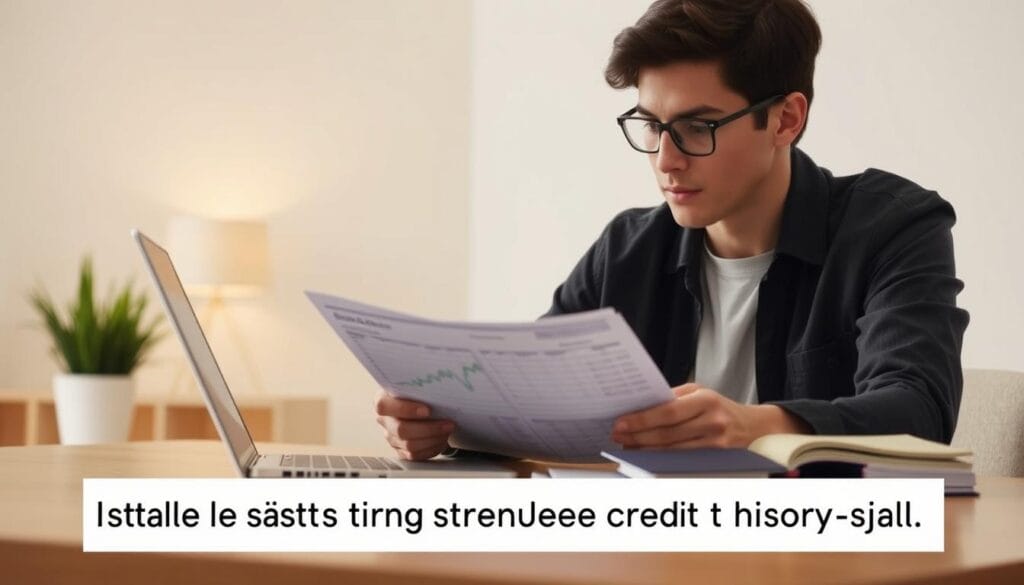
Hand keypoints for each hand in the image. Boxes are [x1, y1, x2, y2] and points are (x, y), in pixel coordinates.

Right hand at [375, 392, 454, 459]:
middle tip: (448, 423)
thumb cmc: (417, 392)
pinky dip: (432, 448)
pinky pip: (416, 456)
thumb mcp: (416, 385)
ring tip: (448, 430)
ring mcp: (391, 437)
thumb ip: (420, 387)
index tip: (427, 410)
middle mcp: (385, 420)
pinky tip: (442, 440)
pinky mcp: (401, 450)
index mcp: (382, 400)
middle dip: (429, 428)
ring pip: (410, 445)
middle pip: (401, 430)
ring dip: (433, 439)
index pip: (384, 406)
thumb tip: (440, 388)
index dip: (405, 409)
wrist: (420, 403)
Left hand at [611, 383, 808, 448]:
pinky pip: (681, 458)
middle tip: (617, 434)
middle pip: (667, 433)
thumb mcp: (700, 392)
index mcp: (706, 399)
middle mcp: (712, 421)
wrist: (756, 427)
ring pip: (672, 450)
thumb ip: (673, 398)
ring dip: (645, 448)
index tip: (621, 421)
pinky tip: (646, 453)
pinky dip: (660, 457)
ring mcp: (715, 442)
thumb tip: (641, 404)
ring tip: (626, 444)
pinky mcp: (715, 458)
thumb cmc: (720, 406)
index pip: (668, 411)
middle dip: (638, 435)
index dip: (642, 419)